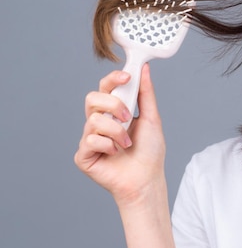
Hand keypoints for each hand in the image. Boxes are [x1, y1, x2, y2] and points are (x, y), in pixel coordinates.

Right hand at [74, 64, 166, 205]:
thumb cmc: (149, 151)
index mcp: (113, 111)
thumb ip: (146, 94)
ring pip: (94, 120)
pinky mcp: (83, 155)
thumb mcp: (151, 118)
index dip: (112, 79)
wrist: (147, 179)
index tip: (126, 77)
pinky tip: (115, 154)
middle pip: (92, 98)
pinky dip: (108, 146)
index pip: (105, 88)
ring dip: (116, 131)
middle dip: (113, 104)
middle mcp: (98, 122)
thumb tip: (144, 69)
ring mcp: (89, 138)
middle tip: (128, 116)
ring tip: (127, 144)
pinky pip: (89, 140)